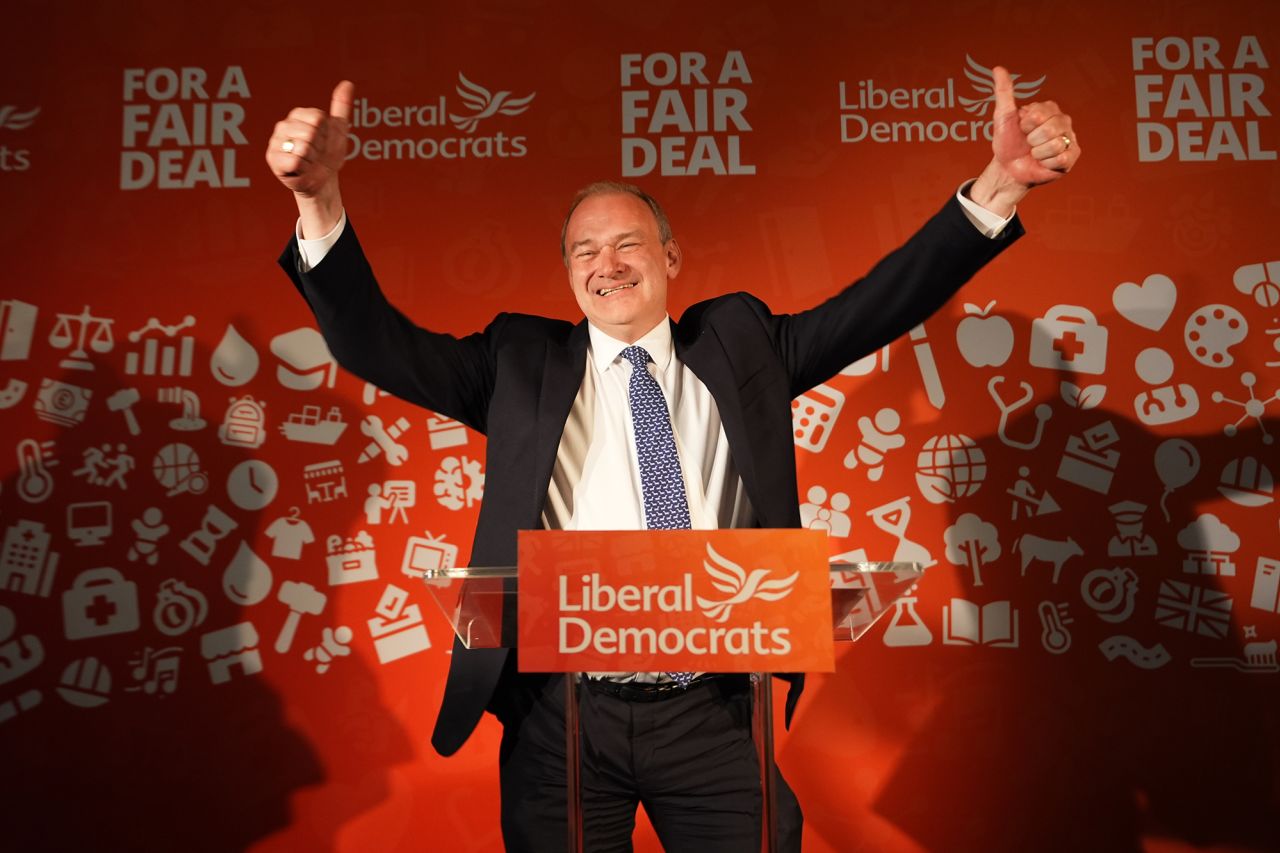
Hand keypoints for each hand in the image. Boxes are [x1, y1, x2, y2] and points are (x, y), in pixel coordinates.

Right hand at [265, 80, 354, 198]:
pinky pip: (295, 161)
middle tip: (315, 155)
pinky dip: (303, 170)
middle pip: (311, 133)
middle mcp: (284, 125)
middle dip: (319, 149)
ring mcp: (276, 141)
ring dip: (312, 161)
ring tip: (308, 162)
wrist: (322, 183)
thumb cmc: (328, 157)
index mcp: (299, 115)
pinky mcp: (272, 158)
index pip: (318, 119)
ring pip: (303, 147)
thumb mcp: (339, 132)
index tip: (323, 142)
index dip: (326, 134)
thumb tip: (347, 83)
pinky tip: (299, 170)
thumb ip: (341, 107)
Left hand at [970, 66, 1079, 216]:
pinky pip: (1061, 158)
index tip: (1022, 128)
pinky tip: (1044, 162)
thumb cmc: (1007, 142)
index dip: (1025, 125)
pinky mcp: (1072, 156)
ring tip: (1035, 153)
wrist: (1009, 169)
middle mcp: (1063, 121)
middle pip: (1049, 129)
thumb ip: (1004, 92)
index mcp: (1049, 108)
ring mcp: (1069, 138)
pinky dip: (1047, 163)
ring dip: (1038, 153)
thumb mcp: (1003, 116)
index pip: (1039, 114)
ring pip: (1055, 144)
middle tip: (1029, 143)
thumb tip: (998, 69)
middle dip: (1032, 140)